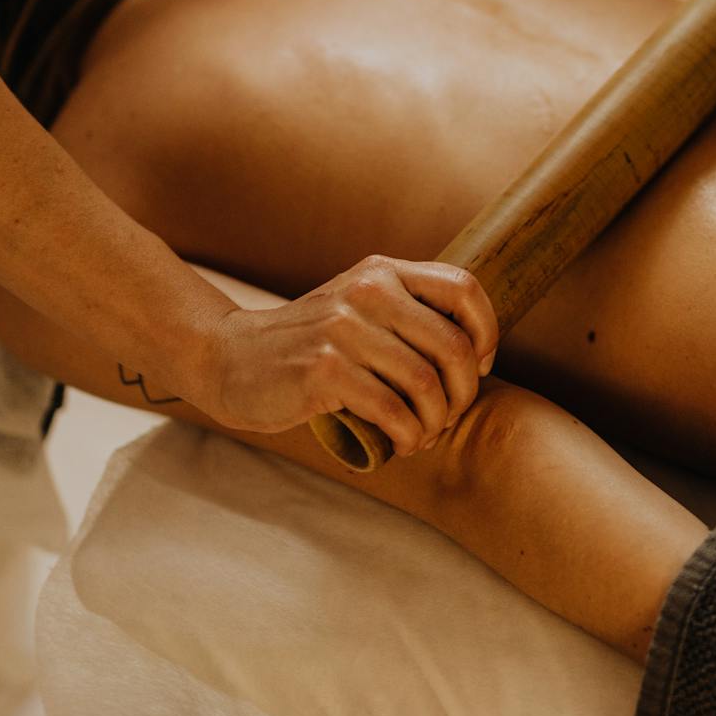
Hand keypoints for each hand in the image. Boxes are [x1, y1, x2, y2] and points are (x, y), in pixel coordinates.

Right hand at [200, 254, 498, 454]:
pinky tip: (399, 443)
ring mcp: (344, 328)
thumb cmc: (308, 345)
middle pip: (453, 346)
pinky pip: (392, 409)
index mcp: (383, 272)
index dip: (486, 333)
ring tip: (420, 436)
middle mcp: (368, 291)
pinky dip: (407, 435)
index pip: (464, 288)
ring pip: (426, 383)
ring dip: (434, 422)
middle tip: (446, 417)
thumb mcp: (358, 310)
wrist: (229, 359)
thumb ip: (407, 316)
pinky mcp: (324, 369)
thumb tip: (476, 355)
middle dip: (463, 394)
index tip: (479, 368)